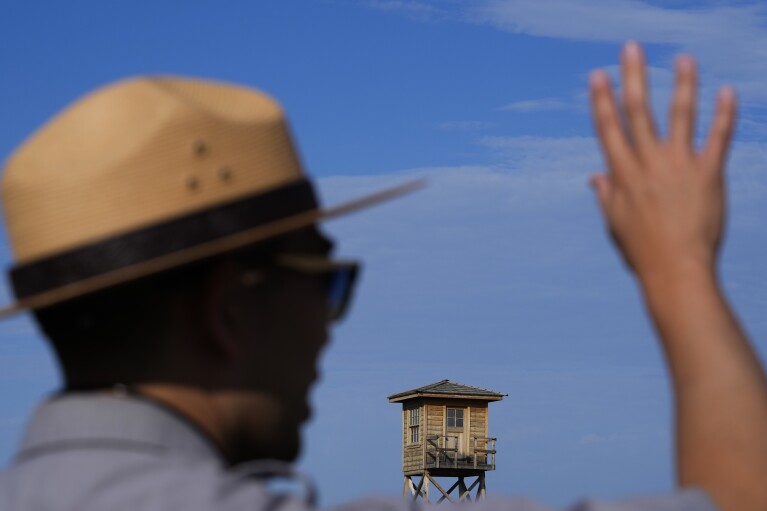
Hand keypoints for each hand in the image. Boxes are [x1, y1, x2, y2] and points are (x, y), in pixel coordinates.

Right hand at [589, 41, 736, 283]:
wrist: (676, 272)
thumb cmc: (642, 252)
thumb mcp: (615, 223)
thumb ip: (606, 194)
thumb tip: (593, 175)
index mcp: (622, 175)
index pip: (608, 128)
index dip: (602, 99)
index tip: (598, 75)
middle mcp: (648, 165)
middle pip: (638, 112)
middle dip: (633, 76)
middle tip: (630, 48)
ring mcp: (678, 167)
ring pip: (679, 116)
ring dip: (682, 84)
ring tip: (684, 58)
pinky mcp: (708, 175)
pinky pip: (718, 138)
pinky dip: (724, 114)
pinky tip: (727, 92)